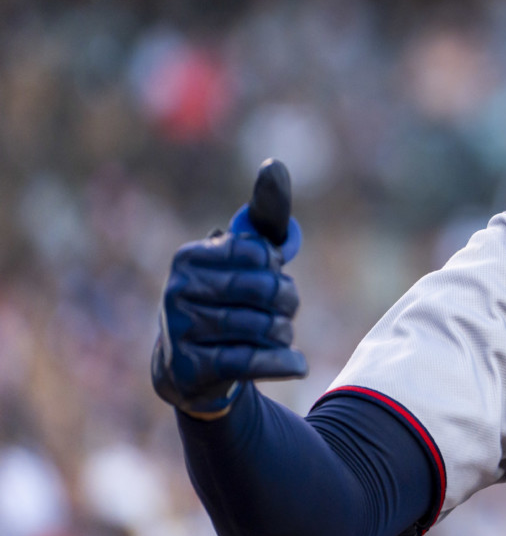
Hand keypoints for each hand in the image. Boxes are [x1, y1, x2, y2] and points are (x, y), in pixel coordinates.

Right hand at [151, 159, 306, 417]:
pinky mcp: (192, 368)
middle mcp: (177, 291)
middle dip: (288, 300)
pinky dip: (282, 362)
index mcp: (189, 258)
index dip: (275, 267)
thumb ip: (265, 219)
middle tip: (285, 308)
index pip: (259, 253)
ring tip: (278, 334)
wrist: (191, 368)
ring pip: (264, 326)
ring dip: (284, 332)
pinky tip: (299, 364)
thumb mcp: (245, 259)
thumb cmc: (228, 302)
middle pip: (265, 290)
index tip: (268, 273)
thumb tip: (275, 167)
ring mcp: (181, 331)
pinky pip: (251, 361)